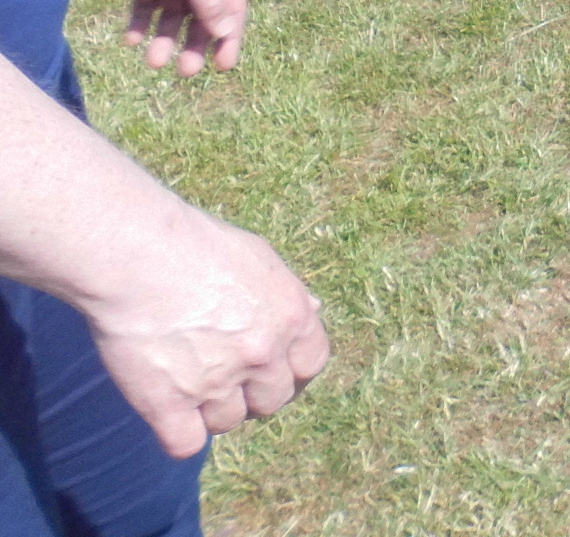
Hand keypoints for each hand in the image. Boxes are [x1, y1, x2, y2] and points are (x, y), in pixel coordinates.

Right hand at [83, 205, 328, 459]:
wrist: (137, 253)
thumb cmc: (196, 244)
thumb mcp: (260, 258)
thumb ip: (287, 293)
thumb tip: (312, 313)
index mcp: (293, 316)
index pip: (311, 364)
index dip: (291, 369)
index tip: (270, 368)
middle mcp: (264, 353)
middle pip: (273, 400)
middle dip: (253, 391)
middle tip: (223, 372)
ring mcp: (218, 381)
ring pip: (228, 422)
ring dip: (212, 409)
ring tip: (188, 378)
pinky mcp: (169, 403)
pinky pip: (186, 444)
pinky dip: (178, 434)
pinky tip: (168, 411)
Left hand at [98, 0, 248, 75]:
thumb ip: (210, 4)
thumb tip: (226, 33)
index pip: (231, 14)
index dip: (229, 40)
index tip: (223, 66)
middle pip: (201, 21)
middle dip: (194, 46)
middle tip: (185, 71)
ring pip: (172, 20)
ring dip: (165, 40)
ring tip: (152, 61)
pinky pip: (146, 11)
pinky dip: (141, 26)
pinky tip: (132, 40)